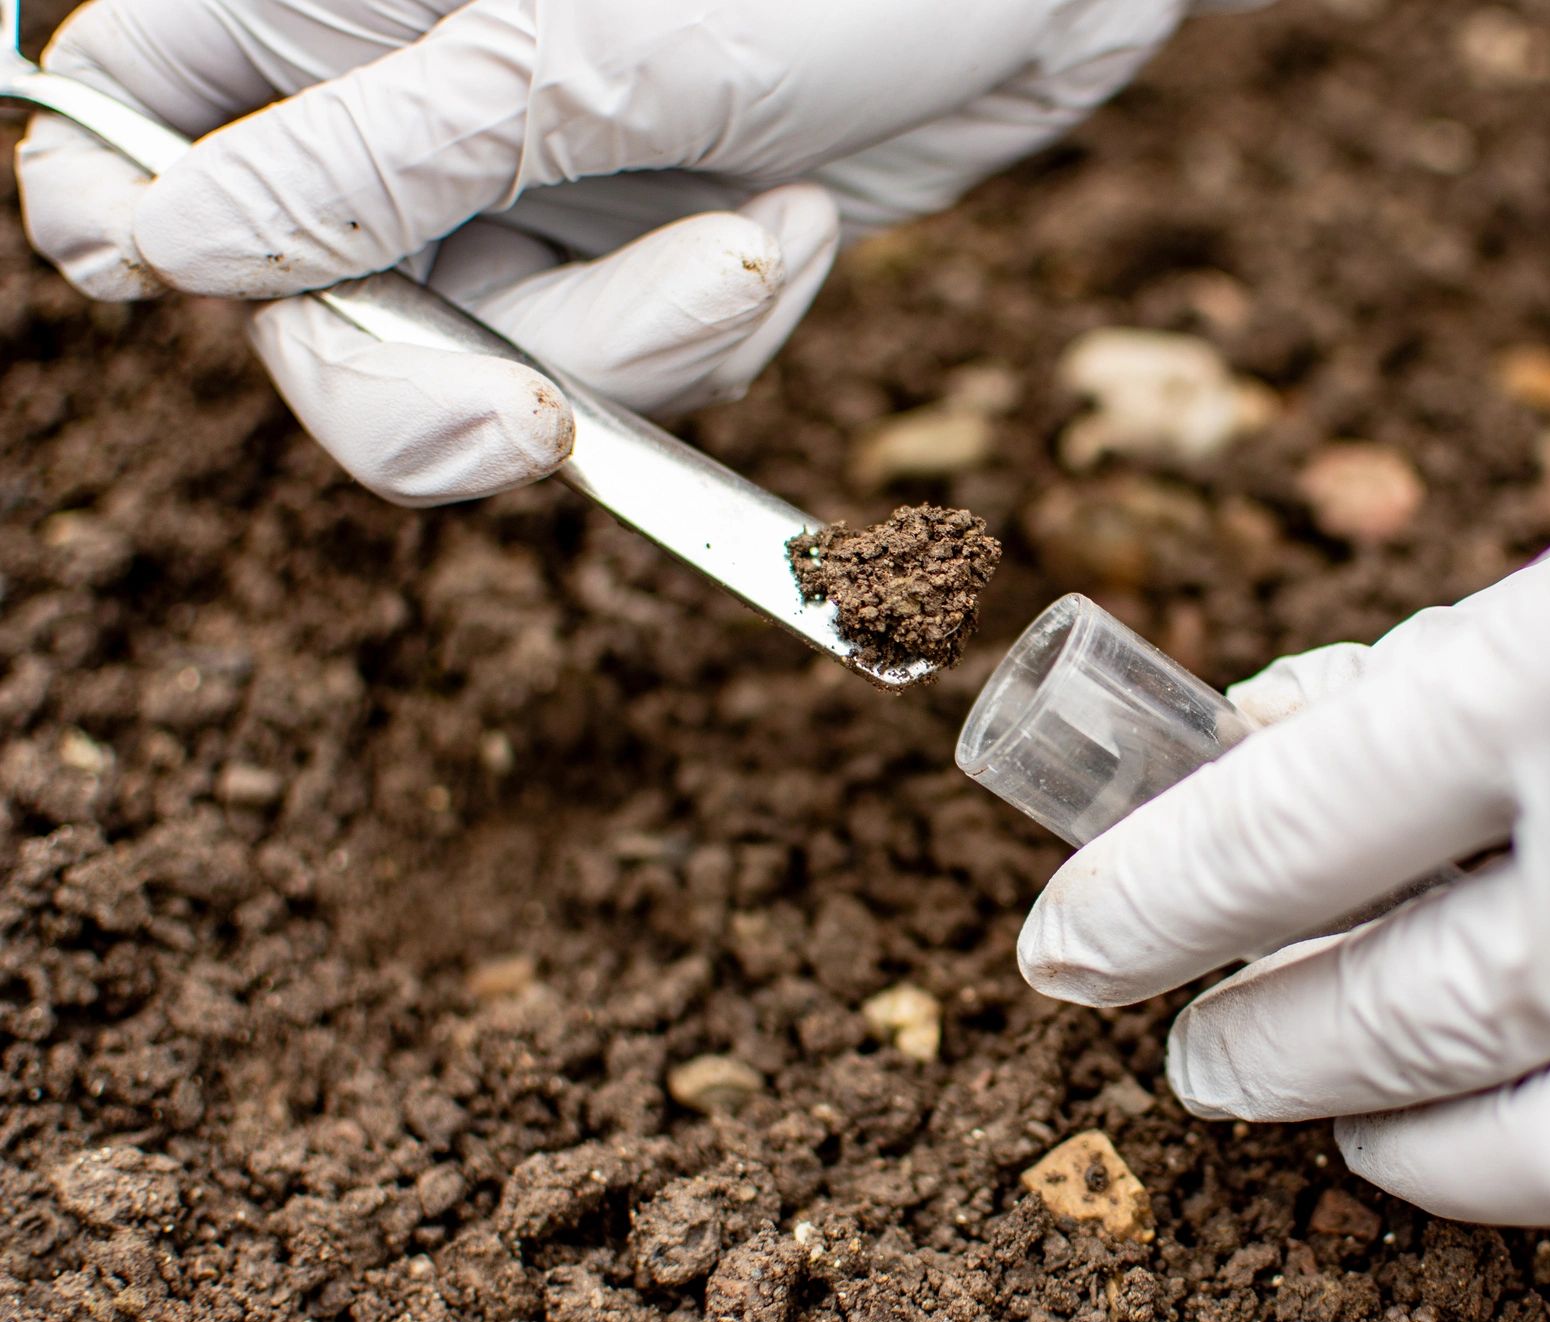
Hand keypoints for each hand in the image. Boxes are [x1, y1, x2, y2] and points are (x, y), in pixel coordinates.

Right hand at [16, 0, 1218, 503]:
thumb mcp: (567, 54)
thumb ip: (361, 162)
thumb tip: (161, 250)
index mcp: (325, 1)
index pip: (133, 122)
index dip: (138, 224)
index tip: (188, 292)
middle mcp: (408, 104)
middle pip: (308, 312)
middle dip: (428, 393)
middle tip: (522, 429)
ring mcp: (528, 187)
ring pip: (490, 368)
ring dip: (638, 346)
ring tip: (760, 232)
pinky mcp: (639, 250)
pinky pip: (622, 369)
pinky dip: (715, 331)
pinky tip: (793, 224)